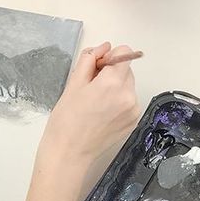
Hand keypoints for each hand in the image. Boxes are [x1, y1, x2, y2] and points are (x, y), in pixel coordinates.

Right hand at [43, 42, 140, 161]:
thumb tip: (103, 48)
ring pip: (127, 85)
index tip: (96, 68)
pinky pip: (128, 101)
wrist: (69, 152)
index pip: (124, 53)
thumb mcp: (73, 84)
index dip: (109, 57)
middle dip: (111, 73)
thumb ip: (89, 60)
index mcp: (112, 83)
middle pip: (126, 70)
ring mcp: (133, 110)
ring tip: (94, 103)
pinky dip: (117, 101)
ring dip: (114, 87)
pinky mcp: (133, 121)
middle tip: (90, 87)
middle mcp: (128, 95)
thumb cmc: (66, 120)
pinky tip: (101, 112)